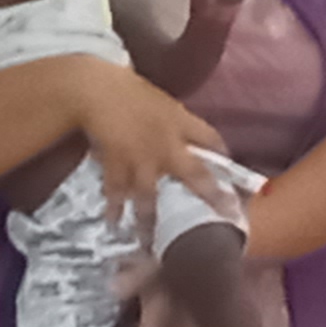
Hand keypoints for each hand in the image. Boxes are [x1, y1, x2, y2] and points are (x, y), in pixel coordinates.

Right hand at [71, 72, 231, 220]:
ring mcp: (142, 159)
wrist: (94, 89)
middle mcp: (167, 145)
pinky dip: (115, 207)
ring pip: (151, 196)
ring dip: (152, 219)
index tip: (231, 173)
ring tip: (152, 240)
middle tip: (225, 216)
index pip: (211, 139)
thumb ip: (172, 120)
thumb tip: (183, 135)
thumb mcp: (158, 98)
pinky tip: (114, 222)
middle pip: (196, 175)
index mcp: (179, 122)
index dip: (222, 155)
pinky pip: (117, 191)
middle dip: (212, 197)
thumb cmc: (124, 86)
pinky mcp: (117, 164)